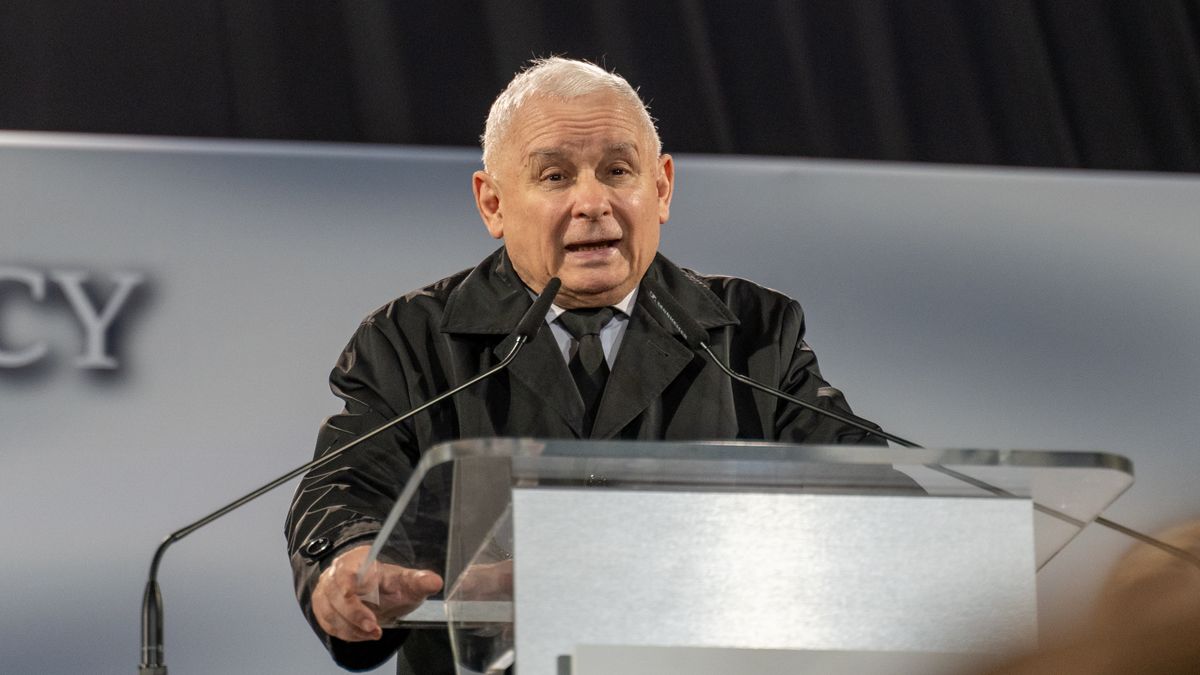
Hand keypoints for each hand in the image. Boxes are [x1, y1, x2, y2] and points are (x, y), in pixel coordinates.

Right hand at [312, 545, 443, 641]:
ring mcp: (326, 591)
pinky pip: (329, 624)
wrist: (376, 596)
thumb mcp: (406, 583)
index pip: (346, 572)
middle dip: (355, 614)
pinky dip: (347, 633)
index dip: (353, 591)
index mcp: (356, 560)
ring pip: (330, 612)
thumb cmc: (390, 586)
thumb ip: (418, 581)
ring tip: (374, 633)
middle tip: (374, 628)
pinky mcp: (322, 608)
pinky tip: (363, 634)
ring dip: (352, 628)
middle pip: (335, 594)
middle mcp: (336, 573)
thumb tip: (435, 581)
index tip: (364, 607)